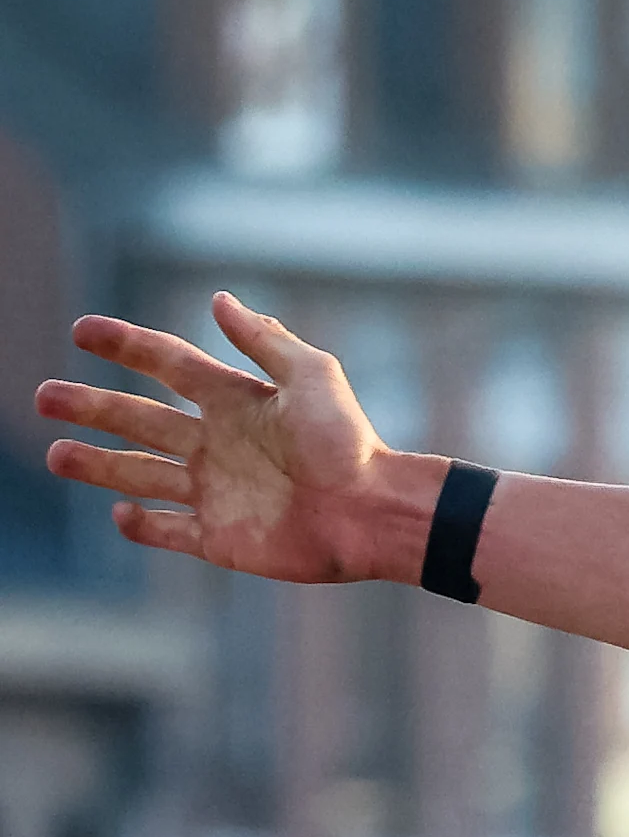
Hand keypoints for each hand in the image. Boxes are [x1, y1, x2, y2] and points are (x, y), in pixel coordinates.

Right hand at [34, 293, 429, 580]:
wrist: (376, 512)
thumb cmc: (352, 443)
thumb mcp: (313, 378)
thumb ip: (264, 340)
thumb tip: (219, 298)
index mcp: (235, 402)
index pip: (167, 365)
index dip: (126, 345)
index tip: (83, 330)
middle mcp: (218, 445)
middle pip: (139, 420)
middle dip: (91, 408)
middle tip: (44, 397)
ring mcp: (217, 492)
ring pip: (141, 476)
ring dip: (98, 465)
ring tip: (56, 454)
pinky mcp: (223, 538)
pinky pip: (170, 532)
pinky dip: (142, 526)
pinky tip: (120, 513)